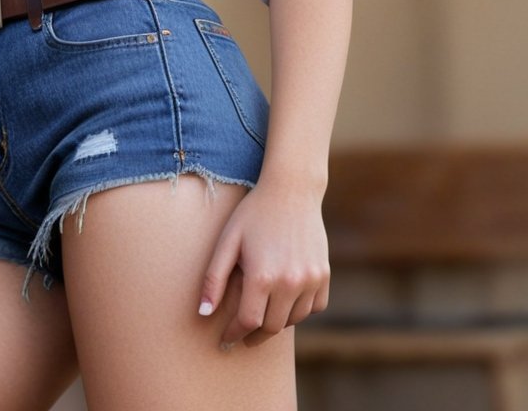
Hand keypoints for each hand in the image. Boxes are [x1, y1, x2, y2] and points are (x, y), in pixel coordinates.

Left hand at [198, 176, 329, 345]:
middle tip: (243, 333)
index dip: (234, 333)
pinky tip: (286, 300)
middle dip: (254, 334)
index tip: (226, 338)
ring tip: (263, 313)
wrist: (291, 190)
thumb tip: (203, 314)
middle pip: (271, 327)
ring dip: (277, 322)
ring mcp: (310, 280)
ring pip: (293, 320)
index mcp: (262, 277)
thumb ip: (213, 279)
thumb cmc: (254, 213)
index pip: (248, 322)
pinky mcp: (324, 275)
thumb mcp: (227, 241)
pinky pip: (314, 307)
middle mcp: (289, 283)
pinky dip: (300, 310)